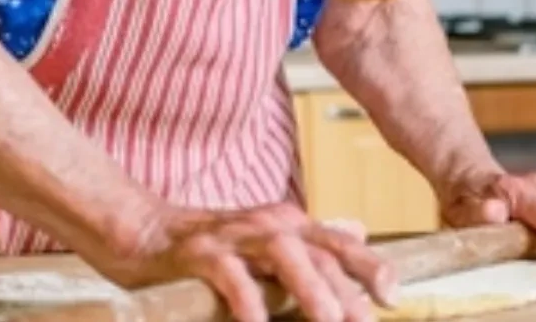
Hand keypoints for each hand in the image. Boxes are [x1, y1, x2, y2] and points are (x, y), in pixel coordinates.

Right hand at [116, 203, 396, 321]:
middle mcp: (267, 224)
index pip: (340, 243)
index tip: (394, 297)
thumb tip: (359, 230)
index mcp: (287, 224)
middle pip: (320, 251)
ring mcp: (234, 235)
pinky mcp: (200, 251)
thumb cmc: (207, 247)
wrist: (141, 230)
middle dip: (349, 289)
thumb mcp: (265, 242)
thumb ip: (310, 244)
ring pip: (284, 254)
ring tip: (328, 321)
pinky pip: (230, 275)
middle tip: (367, 321)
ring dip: (310, 288)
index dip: (371, 267)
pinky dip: (248, 301)